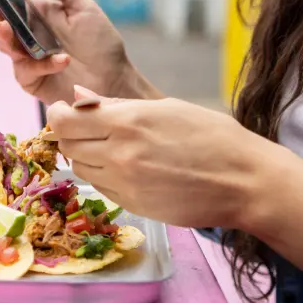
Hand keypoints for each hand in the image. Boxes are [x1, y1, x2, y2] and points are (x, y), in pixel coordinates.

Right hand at [0, 0, 159, 104]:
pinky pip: (25, 70)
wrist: (114, 79)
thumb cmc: (100, 42)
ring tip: (5, 26)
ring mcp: (26, 56)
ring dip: (4, 35)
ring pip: (5, 44)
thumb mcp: (85, 8)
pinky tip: (62, 60)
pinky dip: (41, 64)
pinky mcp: (31, 78)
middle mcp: (27, 32)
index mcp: (37, 12)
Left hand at [46, 86, 267, 228]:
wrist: (244, 181)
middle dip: (71, 134)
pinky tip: (127, 166)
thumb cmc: (212, 136)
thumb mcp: (166, 108)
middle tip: (86, 127)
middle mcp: (119, 155)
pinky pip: (102, 188)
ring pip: (82, 168)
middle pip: (68, 145)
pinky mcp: (133, 206)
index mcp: (127, 123)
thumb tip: (79, 96)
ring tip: (112, 146)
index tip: (66, 111)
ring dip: (87, 156)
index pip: (65, 120)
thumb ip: (117, 105)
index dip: (59, 114)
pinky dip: (105, 175)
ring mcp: (125, 185)